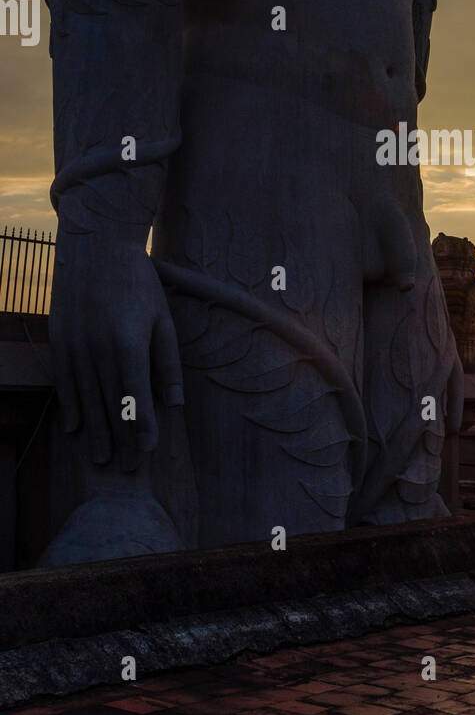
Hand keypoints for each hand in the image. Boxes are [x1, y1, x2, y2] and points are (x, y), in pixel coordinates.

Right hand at [50, 234, 183, 469]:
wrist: (97, 247)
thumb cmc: (139, 283)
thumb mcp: (162, 320)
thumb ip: (168, 363)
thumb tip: (175, 403)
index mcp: (129, 345)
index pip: (137, 398)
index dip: (143, 427)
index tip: (148, 451)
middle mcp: (99, 350)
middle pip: (110, 404)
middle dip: (120, 438)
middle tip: (126, 467)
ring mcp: (75, 346)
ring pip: (85, 398)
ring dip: (94, 430)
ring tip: (101, 458)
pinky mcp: (59, 340)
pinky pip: (64, 382)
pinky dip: (70, 407)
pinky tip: (75, 428)